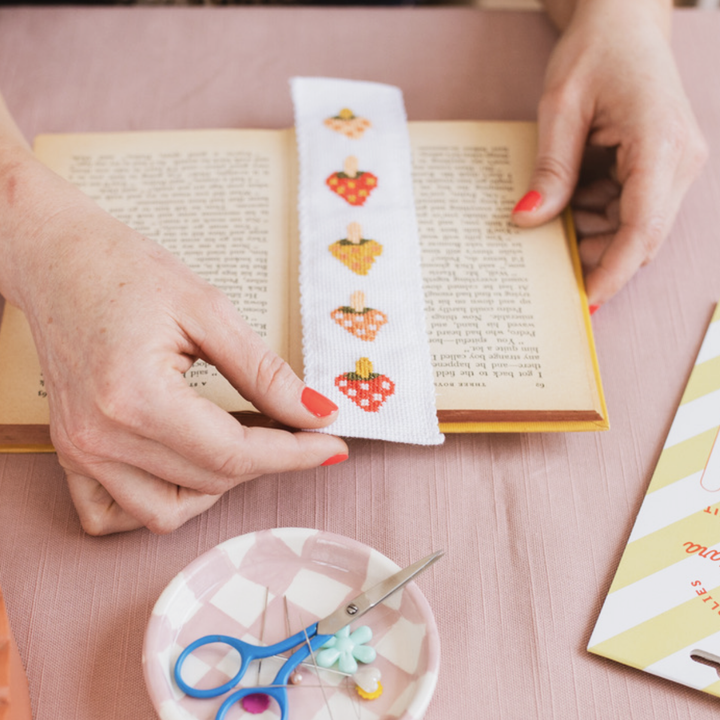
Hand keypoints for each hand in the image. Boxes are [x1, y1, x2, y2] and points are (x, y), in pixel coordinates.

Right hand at [1, 153, 347, 534]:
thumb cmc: (125, 270)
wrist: (55, 258)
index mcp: (136, 397)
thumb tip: (317, 414)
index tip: (332, 447)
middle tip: (296, 431)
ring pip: (165, 512)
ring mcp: (80, 450)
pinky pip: (111, 516)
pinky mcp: (69, 451)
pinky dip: (156, 505)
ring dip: (216, 488)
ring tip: (239, 444)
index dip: (294, 455)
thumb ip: (264, 372)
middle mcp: (101, 438)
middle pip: (209, 482)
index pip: (234, 454)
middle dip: (266, 462)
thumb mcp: (207, 309)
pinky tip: (183, 470)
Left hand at [513, 0, 706, 306]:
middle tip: (547, 253)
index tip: (584, 301)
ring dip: (593, 233)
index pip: (641, 229)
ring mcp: (676, 166)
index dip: (612, 271)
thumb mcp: (560, 107)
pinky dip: (598, 215)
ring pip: (635, 229)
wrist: (625, 20)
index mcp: (660, 145)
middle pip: (640, 237)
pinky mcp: (664, 168)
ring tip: (555, 212)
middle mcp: (680, 161)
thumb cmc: (596, 51)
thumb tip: (528, 219)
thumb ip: (550, 168)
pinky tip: (572, 198)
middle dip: (595, 253)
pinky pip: (631, 211)